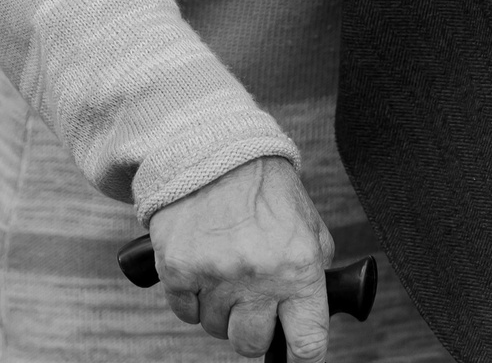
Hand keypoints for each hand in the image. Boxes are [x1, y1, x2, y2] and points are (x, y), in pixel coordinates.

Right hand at [149, 158, 332, 360]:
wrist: (213, 148)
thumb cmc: (264, 187)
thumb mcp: (307, 224)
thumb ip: (314, 269)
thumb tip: (311, 312)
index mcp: (298, 266)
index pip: (307, 343)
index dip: (301, 357)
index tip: (295, 356)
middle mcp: (258, 276)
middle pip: (251, 344)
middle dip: (254, 330)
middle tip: (253, 304)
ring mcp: (215, 275)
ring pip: (216, 329)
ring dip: (222, 310)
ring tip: (226, 273)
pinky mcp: (178, 269)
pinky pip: (185, 313)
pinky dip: (193, 298)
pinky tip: (203, 268)